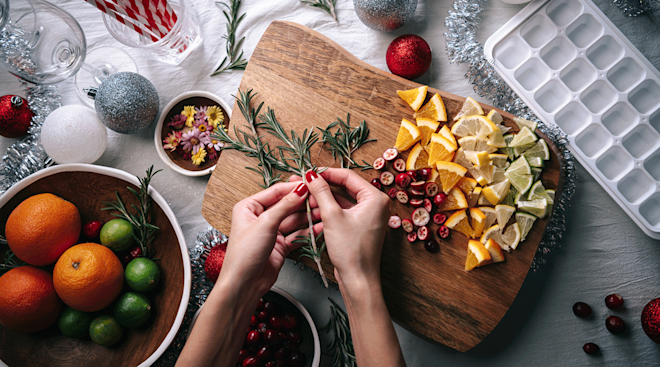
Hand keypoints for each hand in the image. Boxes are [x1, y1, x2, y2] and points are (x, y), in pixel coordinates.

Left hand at [217, 181, 321, 297]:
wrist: (244, 284)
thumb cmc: (244, 254)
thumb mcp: (265, 224)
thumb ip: (284, 206)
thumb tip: (299, 190)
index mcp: (249, 207)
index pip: (275, 192)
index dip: (293, 188)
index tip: (310, 184)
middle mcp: (260, 218)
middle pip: (287, 205)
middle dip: (304, 203)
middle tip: (320, 199)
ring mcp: (271, 232)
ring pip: (294, 220)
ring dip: (309, 217)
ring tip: (324, 212)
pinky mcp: (280, 245)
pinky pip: (297, 234)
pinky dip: (308, 231)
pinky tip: (320, 227)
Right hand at [301, 168, 389, 284]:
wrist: (358, 279)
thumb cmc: (351, 251)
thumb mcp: (332, 216)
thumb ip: (322, 192)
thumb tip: (312, 175)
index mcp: (376, 197)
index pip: (348, 176)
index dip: (326, 173)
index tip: (309, 172)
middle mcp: (377, 204)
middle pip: (346, 186)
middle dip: (324, 184)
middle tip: (305, 181)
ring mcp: (370, 215)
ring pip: (344, 198)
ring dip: (326, 197)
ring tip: (306, 194)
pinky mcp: (362, 225)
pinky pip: (346, 210)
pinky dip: (331, 208)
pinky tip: (315, 207)